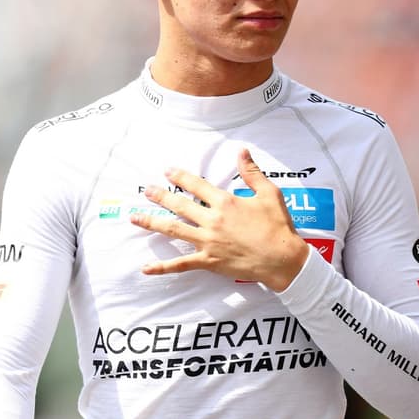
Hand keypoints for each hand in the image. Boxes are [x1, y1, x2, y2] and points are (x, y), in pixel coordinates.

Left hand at [131, 148, 308, 290]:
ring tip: (134, 217)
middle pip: (179, 205)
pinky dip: (162, 267)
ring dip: (152, 222)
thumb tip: (241, 151)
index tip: (167, 171)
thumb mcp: (269, 194)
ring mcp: (208, 242)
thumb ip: (252, 172)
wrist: (283, 259)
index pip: (196, 186)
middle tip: (146, 190)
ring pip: (174, 230)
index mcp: (225, 203)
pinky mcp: (208, 261)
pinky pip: (181, 264)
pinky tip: (145, 268)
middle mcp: (212, 220)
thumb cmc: (278, 227)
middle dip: (160, 196)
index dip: (180, 177)